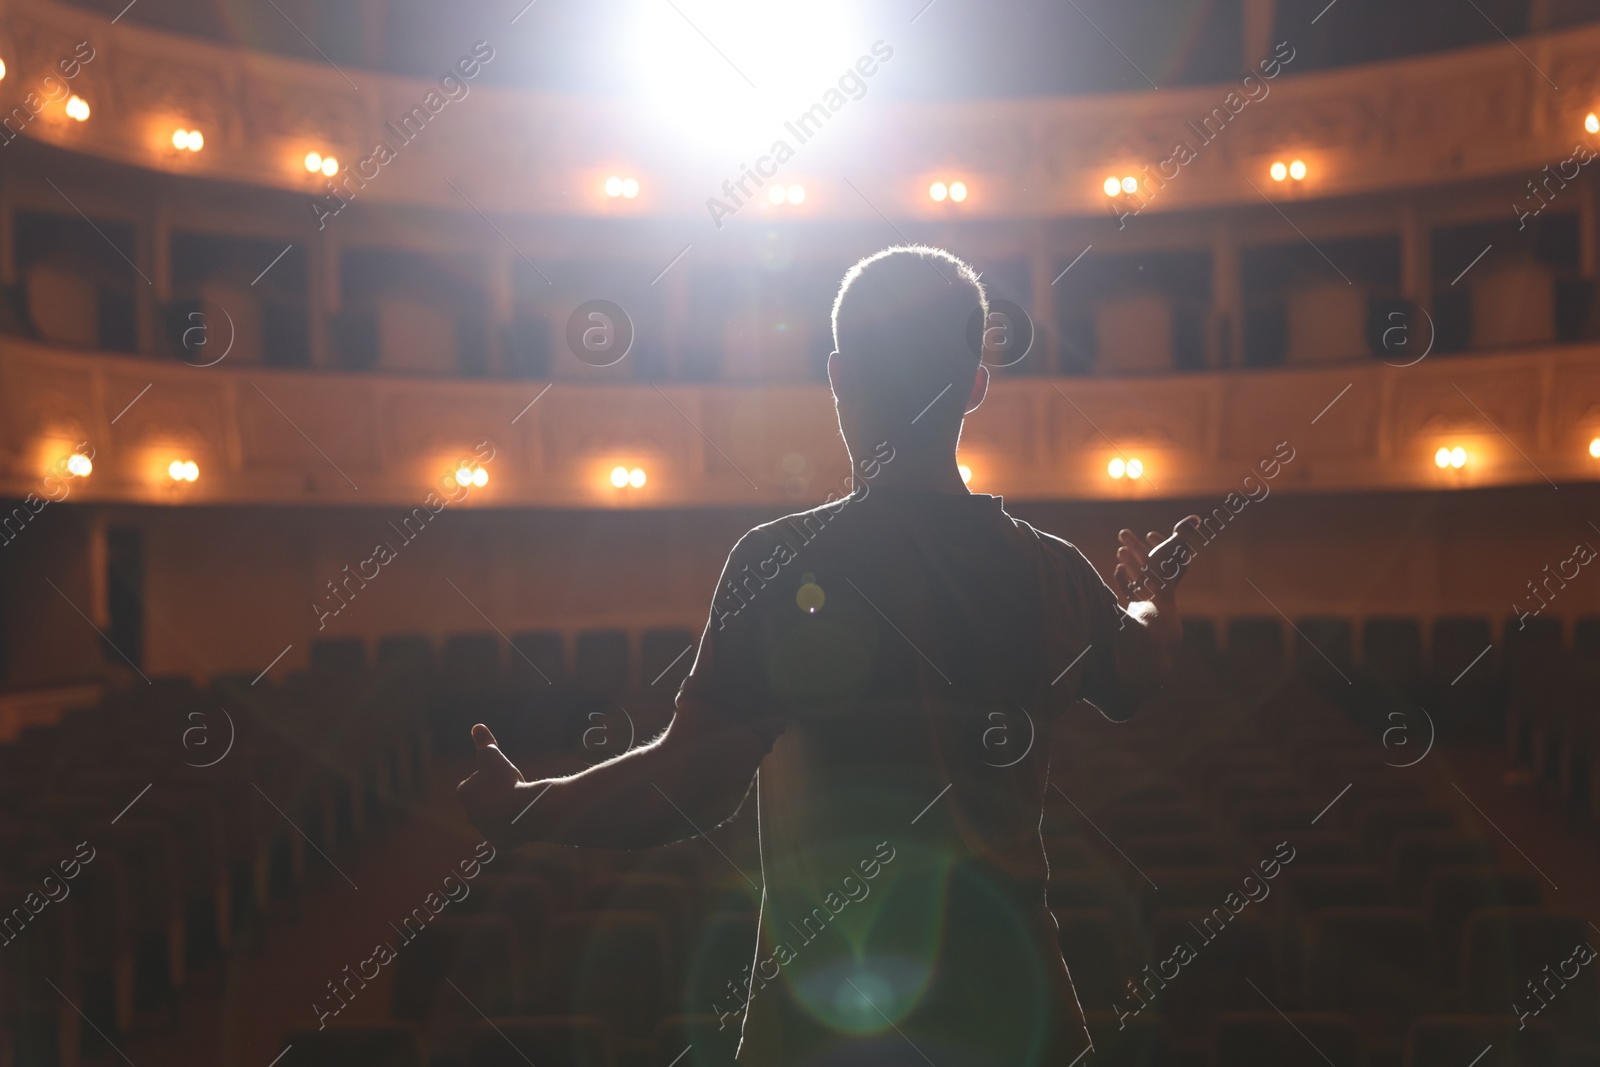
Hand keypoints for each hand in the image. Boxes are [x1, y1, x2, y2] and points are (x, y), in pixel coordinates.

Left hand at [457, 724, 529, 849]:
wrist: (523, 811)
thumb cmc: (506, 781)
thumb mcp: (493, 756)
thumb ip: (484, 742)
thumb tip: (477, 726)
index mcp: (465, 794)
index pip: (473, 783)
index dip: (488, 777)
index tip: (500, 776)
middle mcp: (471, 815)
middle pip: (484, 802)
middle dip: (495, 796)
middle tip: (511, 788)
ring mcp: (486, 831)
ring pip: (495, 819)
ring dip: (505, 812)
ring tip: (520, 803)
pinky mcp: (500, 843)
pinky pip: (508, 833)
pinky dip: (515, 827)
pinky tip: (524, 818)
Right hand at [1114, 516, 1200, 608]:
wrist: (1150, 609)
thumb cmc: (1161, 577)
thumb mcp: (1174, 548)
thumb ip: (1183, 533)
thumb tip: (1196, 518)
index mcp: (1172, 569)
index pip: (1170, 554)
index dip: (1161, 542)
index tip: (1149, 534)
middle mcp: (1161, 581)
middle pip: (1149, 560)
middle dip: (1137, 546)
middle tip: (1123, 533)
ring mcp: (1149, 593)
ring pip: (1139, 574)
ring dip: (1130, 561)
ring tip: (1120, 551)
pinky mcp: (1136, 603)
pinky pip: (1129, 589)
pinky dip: (1124, 578)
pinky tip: (1119, 569)